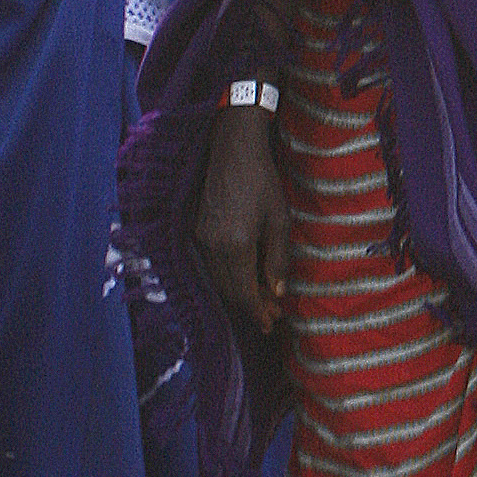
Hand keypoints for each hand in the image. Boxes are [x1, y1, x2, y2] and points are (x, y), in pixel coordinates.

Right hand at [196, 102, 288, 333]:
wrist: (233, 151)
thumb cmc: (263, 182)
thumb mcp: (280, 220)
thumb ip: (278, 259)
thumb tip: (278, 292)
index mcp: (235, 245)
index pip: (244, 292)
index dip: (258, 312)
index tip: (271, 325)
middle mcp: (212, 247)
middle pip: (229, 291)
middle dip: (250, 307)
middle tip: (271, 316)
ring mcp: (200, 239)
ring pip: (218, 281)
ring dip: (239, 293)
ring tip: (263, 300)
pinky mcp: (197, 231)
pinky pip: (212, 266)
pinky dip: (228, 278)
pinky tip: (245, 277)